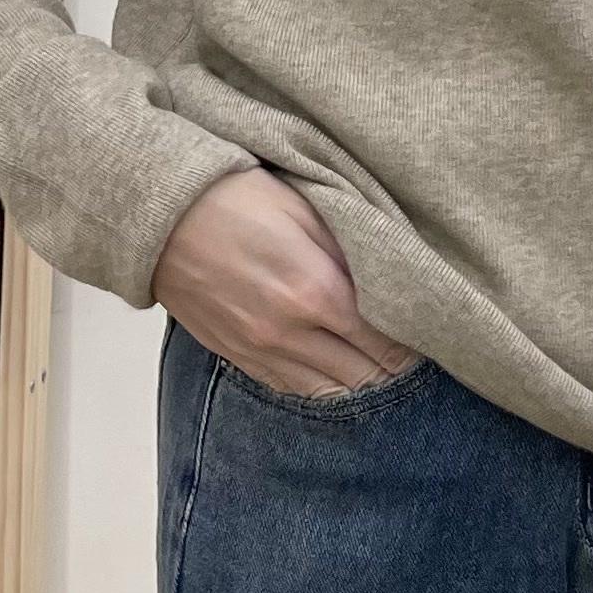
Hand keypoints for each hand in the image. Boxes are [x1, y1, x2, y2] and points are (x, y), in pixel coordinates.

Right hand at [152, 164, 419, 398]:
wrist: (161, 215)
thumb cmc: (238, 199)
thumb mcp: (308, 209)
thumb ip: (352, 252)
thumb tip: (391, 283)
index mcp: (316, 291)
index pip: (386, 339)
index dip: (416, 341)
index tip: (432, 332)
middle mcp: (290, 332)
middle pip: (365, 375)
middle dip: (395, 367)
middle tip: (416, 353)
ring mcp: (261, 351)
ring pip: (330, 392)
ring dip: (362, 383)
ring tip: (382, 366)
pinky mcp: (238, 357)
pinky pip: (291, 389)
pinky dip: (323, 386)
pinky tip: (339, 374)